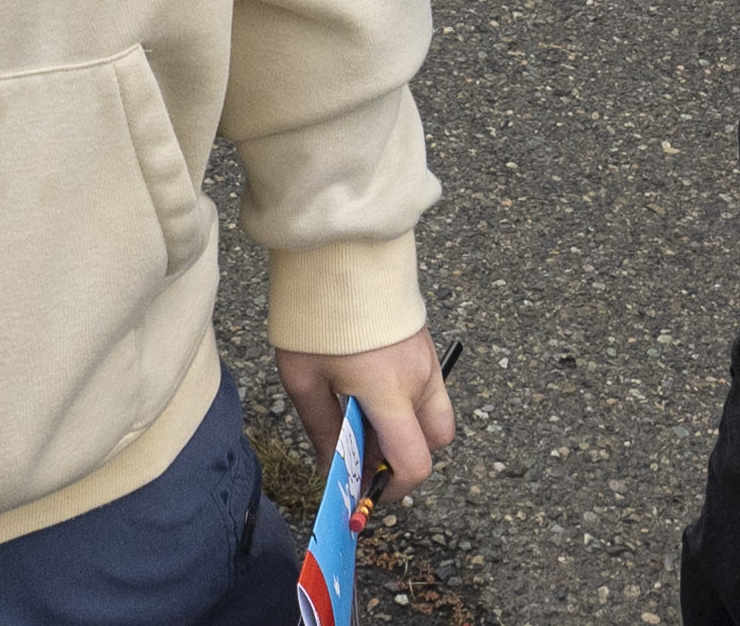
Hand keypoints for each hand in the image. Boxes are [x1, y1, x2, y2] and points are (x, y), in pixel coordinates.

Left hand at [280, 329, 455, 501]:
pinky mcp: (423, 341)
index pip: (414, 463)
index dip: (393, 488)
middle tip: (368, 453)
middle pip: (435, 442)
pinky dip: (409, 401)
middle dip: (406, 457)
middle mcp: (419, 379)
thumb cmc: (315, 317)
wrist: (336, 251)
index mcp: (390, 393)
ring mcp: (426, 358)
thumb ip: (322, 429)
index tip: (368, 489)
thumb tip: (330, 468)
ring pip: (435, 413)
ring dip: (409, 428)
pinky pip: (428, 386)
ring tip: (366, 416)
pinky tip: (371, 387)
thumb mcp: (303, 379)